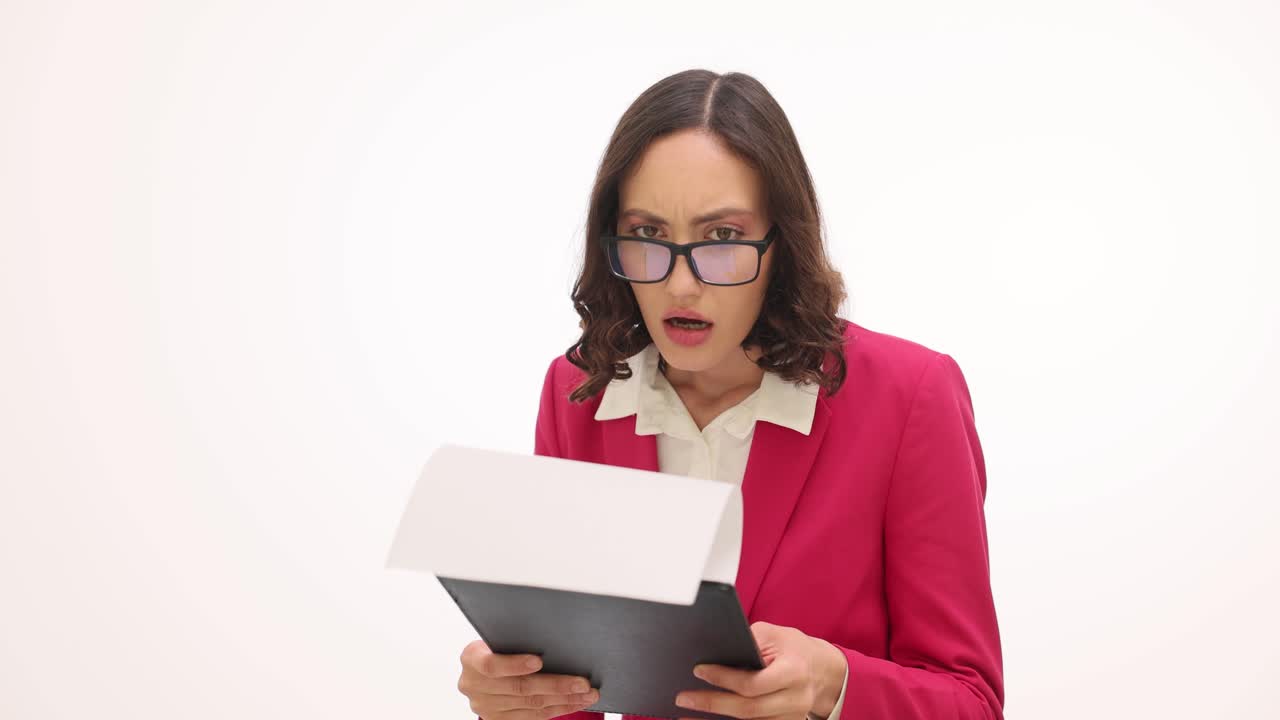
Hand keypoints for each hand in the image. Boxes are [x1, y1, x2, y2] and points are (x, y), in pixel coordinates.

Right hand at [457, 638, 599, 719]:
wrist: (481, 667)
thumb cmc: (496, 644)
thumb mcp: (498, 635)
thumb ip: (516, 638)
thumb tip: (555, 635)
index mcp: (471, 659)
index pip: (492, 665)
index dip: (515, 665)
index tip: (539, 661)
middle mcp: (474, 686)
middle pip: (519, 688)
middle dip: (555, 685)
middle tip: (582, 682)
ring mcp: (486, 706)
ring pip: (530, 705)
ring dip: (563, 700)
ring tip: (587, 694)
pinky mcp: (498, 719)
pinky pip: (533, 717)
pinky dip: (557, 709)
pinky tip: (574, 702)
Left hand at [673, 621, 846, 719]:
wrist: (822, 670)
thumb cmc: (793, 648)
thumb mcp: (774, 634)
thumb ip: (748, 641)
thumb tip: (715, 650)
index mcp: (794, 671)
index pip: (754, 683)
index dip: (724, 678)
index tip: (699, 670)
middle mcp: (796, 699)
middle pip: (749, 709)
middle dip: (712, 703)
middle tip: (683, 698)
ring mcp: (792, 717)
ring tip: (685, 716)